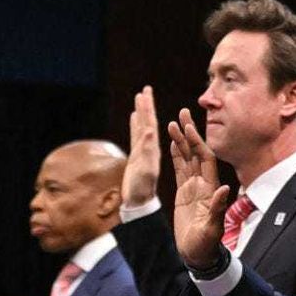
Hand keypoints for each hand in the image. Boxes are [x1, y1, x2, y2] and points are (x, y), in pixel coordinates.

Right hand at [122, 85, 160, 205]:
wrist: (138, 206)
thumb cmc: (143, 194)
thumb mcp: (147, 173)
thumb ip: (148, 153)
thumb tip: (151, 132)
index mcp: (161, 152)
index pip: (160, 127)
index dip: (156, 109)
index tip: (158, 99)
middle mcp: (155, 150)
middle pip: (153, 124)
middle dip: (149, 107)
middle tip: (147, 89)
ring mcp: (147, 153)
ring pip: (144, 127)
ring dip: (142, 112)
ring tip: (140, 96)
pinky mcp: (138, 157)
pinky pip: (137, 136)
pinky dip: (136, 125)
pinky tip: (133, 116)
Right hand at [168, 108, 229, 268]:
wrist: (199, 255)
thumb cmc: (206, 244)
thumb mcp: (212, 228)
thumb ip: (218, 208)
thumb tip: (225, 189)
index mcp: (210, 188)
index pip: (204, 158)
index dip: (197, 141)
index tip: (189, 126)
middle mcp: (203, 184)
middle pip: (196, 152)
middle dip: (189, 132)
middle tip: (183, 111)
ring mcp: (193, 188)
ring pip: (186, 158)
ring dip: (180, 141)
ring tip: (173, 122)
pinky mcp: (184, 193)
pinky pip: (179, 170)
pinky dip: (176, 156)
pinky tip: (172, 143)